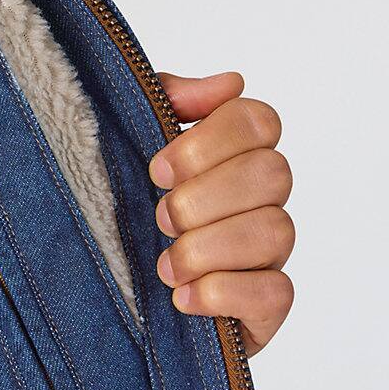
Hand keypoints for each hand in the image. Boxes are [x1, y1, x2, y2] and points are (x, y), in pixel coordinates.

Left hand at [149, 72, 294, 355]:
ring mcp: (267, 254)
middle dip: (204, 196)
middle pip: (273, 173)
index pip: (259, 121)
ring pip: (275, 230)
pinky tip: (182, 296)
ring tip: (164, 265)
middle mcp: (260, 201)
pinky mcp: (265, 306)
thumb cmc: (126, 212)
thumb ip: (169, 102)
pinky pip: (276, 293)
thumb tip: (230, 83)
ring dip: (207, 247)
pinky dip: (222, 292)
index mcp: (232, 157)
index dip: (210, 141)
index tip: (157, 169)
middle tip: (160, 217)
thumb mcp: (128, 146)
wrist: (113, 293)